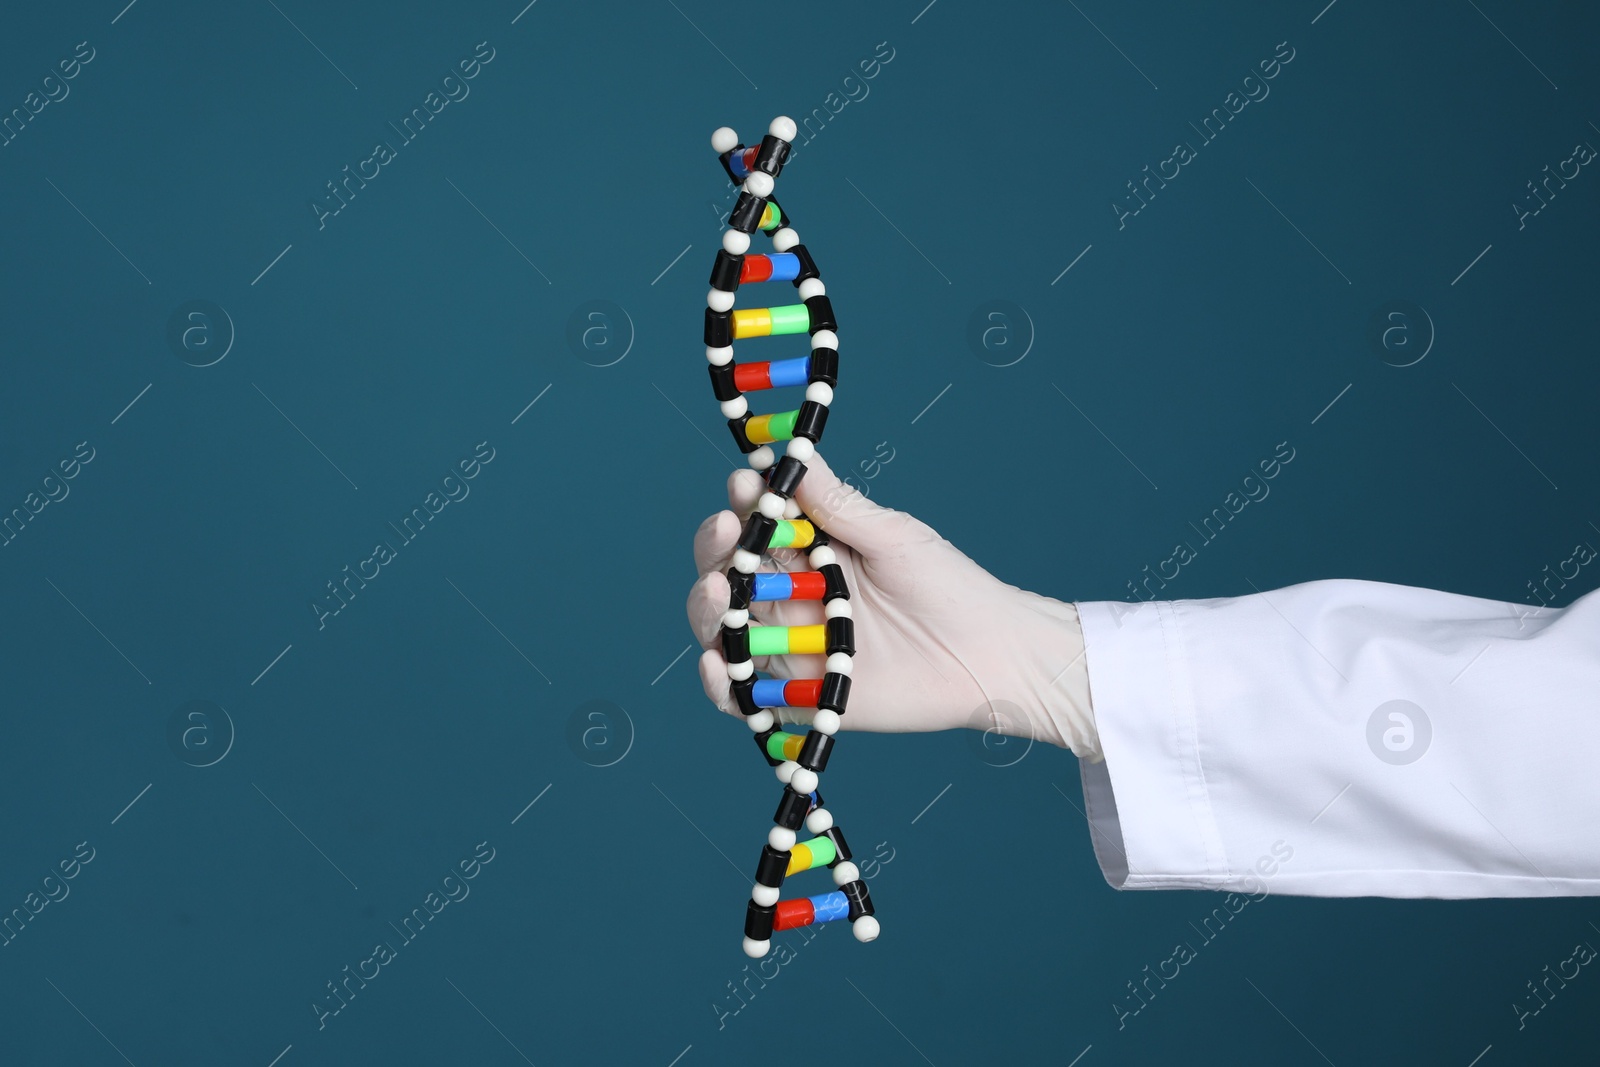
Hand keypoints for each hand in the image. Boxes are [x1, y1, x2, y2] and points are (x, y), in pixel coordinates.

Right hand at [685, 451, 1099, 756]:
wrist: (990, 657)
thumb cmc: (949, 587)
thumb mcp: (892, 537)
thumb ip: (839, 506)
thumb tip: (793, 458)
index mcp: (812, 553)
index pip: (758, 524)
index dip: (743, 503)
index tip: (744, 486)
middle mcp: (792, 597)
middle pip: (728, 571)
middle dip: (715, 549)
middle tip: (726, 533)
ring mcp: (790, 646)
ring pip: (723, 627)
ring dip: (706, 606)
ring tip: (718, 591)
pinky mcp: (798, 696)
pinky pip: (742, 694)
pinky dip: (718, 682)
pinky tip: (715, 663)